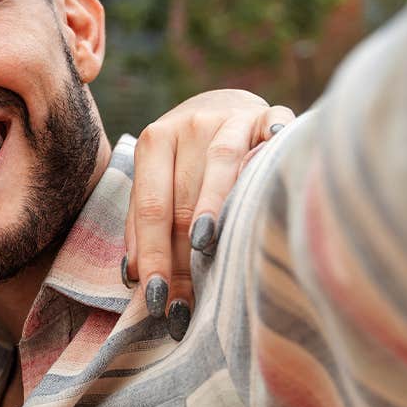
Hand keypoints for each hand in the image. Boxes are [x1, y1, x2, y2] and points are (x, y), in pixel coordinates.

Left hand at [122, 89, 293, 339]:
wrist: (225, 105)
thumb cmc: (189, 161)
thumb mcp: (160, 182)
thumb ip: (146, 223)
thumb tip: (133, 277)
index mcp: (155, 143)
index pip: (151, 207)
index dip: (151, 254)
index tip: (156, 298)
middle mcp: (189, 126)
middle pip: (183, 195)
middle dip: (181, 252)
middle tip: (185, 302)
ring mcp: (230, 118)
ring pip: (220, 162)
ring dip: (212, 204)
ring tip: (204, 244)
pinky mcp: (269, 115)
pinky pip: (272, 128)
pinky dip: (274, 142)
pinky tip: (272, 166)